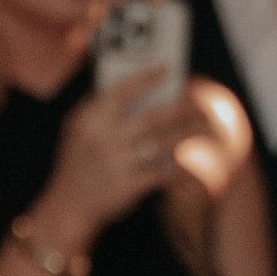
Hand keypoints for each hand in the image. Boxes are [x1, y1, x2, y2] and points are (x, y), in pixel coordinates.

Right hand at [33, 82, 192, 252]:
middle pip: (155, 116)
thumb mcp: (77, 130)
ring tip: (209, 126)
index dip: (146, 78)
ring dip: (192, 132)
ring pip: (166, 142)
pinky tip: (195, 160)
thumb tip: (141, 84)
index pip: (122, 91)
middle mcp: (104, 138)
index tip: (168, 69)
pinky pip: (165, 172)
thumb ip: (101, 108)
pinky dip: (182, 166)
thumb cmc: (78, 162)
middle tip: (203, 103)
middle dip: (184, 108)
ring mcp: (117, 163)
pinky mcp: (129, 186)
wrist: (67, 206)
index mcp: (89, 119)